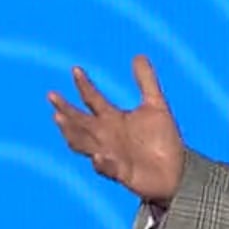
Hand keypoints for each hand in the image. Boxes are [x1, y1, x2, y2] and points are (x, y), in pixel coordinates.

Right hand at [48, 55, 184, 203]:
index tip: (76, 69)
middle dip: (66, 109)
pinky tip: (100, 156)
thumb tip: (138, 55)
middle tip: (52, 96)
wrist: (176, 171)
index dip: (84, 85)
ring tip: (60, 119)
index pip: (93, 99)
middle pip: (80, 121)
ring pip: (83, 143)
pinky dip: (102, 163)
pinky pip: (107, 168)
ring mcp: (110, 154)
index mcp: (112, 118)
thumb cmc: (162, 140)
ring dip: (72, 133)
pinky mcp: (121, 173)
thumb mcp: (156, 106)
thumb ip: (146, 82)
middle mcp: (106, 135)